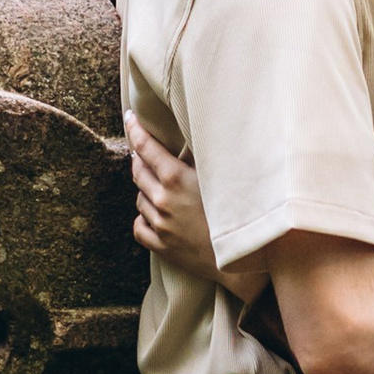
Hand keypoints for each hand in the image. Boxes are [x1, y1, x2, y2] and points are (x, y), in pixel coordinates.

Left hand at [127, 111, 220, 284]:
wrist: (243, 255)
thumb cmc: (237, 210)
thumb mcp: (219, 177)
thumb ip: (199, 158)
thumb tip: (189, 138)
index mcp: (177, 179)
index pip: (146, 147)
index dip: (135, 130)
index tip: (129, 118)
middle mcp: (163, 200)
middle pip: (138, 171)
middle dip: (140, 159)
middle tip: (145, 152)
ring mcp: (161, 225)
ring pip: (139, 199)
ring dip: (146, 190)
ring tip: (162, 188)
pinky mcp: (162, 246)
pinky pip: (139, 227)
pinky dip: (144, 218)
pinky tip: (155, 215)